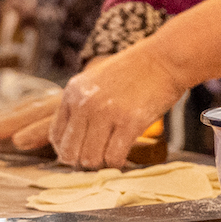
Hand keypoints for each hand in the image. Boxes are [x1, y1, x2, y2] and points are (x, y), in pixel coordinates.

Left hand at [15, 47, 181, 167]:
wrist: (164, 59)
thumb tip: (75, 138)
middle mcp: (85, 104)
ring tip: (112, 154)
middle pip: (70, 152)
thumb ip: (81, 104)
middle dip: (83, 160)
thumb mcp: (95, 80)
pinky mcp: (130, 123)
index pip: (56, 136)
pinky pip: (114, 157)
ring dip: (101, 162)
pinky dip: (118, 162)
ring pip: (90, 159)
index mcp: (73, 92)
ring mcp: (106, 113)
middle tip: (98, 156)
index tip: (80, 151)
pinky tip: (124, 155)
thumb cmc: (135, 71)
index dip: (67, 149)